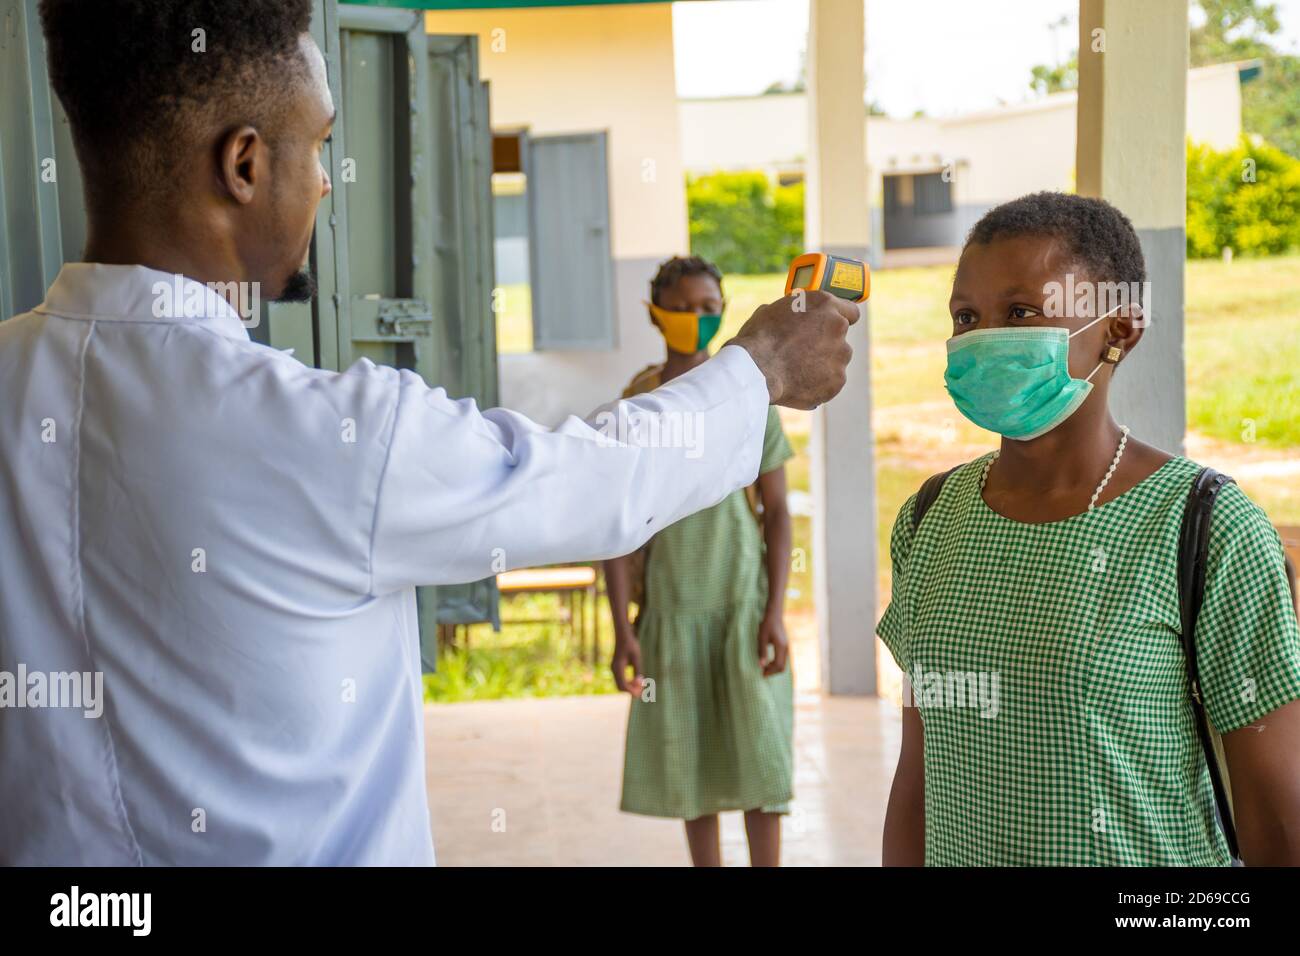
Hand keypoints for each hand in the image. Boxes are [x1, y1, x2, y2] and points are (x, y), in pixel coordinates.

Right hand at [611, 632, 643, 695]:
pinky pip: (621, 680)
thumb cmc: (630, 644)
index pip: (623, 686)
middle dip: (631, 690)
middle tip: (643, 688)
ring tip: (641, 684)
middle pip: (621, 688)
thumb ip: (638, 670)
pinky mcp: (616, 668)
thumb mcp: (636, 657)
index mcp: (618, 668)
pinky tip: (636, 678)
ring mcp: (614, 669)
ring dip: (630, 687)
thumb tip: (640, 682)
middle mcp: (614, 670)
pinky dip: (628, 682)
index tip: (643, 688)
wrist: (623, 635)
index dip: (632, 691)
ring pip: (620, 685)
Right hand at [728, 290, 858, 408]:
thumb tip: (789, 318)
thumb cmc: (758, 338)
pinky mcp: (837, 381)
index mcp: (825, 304)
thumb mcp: (771, 311)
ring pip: (836, 362)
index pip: (850, 311)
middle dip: (826, 345)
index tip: (830, 328)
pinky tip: (798, 384)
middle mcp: (838, 326)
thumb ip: (792, 313)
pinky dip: (818, 385)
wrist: (756, 369)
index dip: (839, 320)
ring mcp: (840, 356)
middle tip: (802, 353)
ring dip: (823, 365)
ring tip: (796, 371)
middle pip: (840, 339)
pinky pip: (830, 383)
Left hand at [757, 611, 788, 676]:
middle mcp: (786, 648)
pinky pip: (783, 659)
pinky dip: (776, 663)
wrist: (774, 615)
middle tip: (762, 673)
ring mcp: (786, 647)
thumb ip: (762, 652)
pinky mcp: (785, 646)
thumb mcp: (762, 638)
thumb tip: (761, 666)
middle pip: (782, 666)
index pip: (778, 665)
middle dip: (773, 671)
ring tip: (764, 667)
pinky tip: (768, 661)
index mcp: (780, 646)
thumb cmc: (766, 625)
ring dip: (774, 668)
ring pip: (783, 663)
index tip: (762, 673)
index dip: (770, 671)